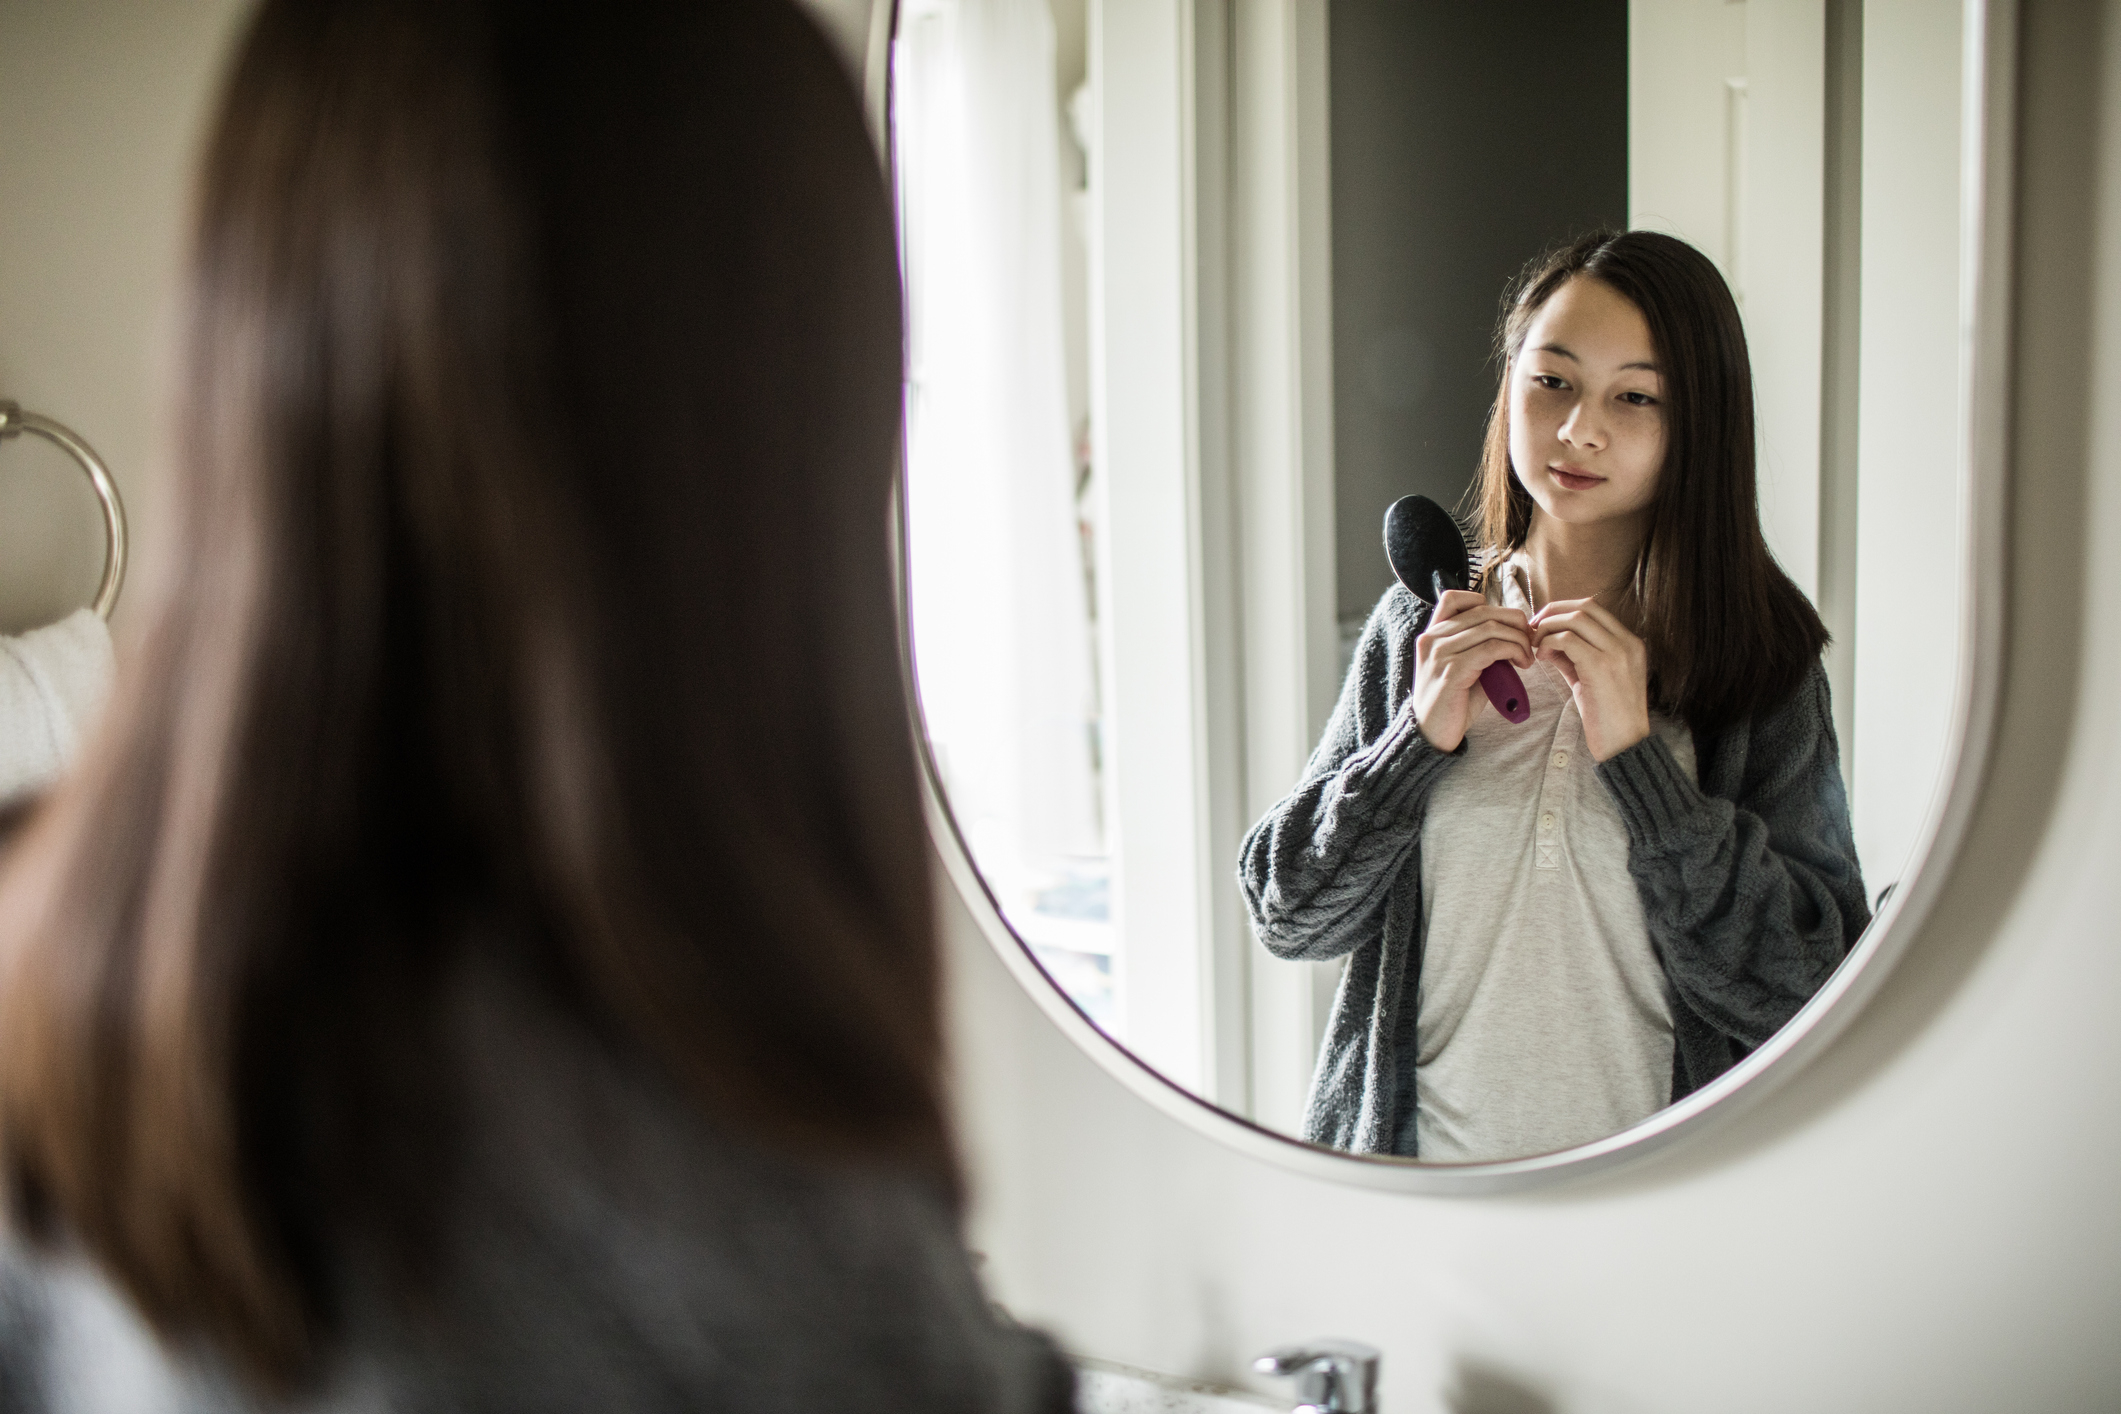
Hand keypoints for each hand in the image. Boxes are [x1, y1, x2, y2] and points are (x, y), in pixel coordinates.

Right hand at [1412, 590, 1531, 752]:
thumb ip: (1479, 647)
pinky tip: (1521, 664)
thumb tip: (1513, 634)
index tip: (1505, 625)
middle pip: (1482, 610)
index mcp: (1432, 635)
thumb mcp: (1463, 668)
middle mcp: (1432, 639)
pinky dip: (1513, 650)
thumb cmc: (1452, 703)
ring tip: (1527, 657)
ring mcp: (1440, 653)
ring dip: (1518, 639)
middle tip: (1529, 640)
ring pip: (1491, 627)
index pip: (1455, 598)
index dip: (1486, 604)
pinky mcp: (1452, 670)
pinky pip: (1492, 647)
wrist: (1431, 734)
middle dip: (1514, 621)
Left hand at [1529, 597, 1649, 760]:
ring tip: (1535, 645)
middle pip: (1585, 606)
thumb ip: (1573, 657)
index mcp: (1629, 643)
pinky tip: (1541, 657)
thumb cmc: (1607, 717)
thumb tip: (1546, 640)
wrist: (1624, 746)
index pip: (1594, 607)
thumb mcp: (1591, 679)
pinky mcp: (1601, 667)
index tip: (1543, 623)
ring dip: (1548, 627)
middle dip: (1553, 612)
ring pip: (1576, 619)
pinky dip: (1549, 643)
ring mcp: (1617, 653)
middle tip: (1533, 628)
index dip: (1563, 609)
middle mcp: (1627, 643)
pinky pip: (1568, 640)